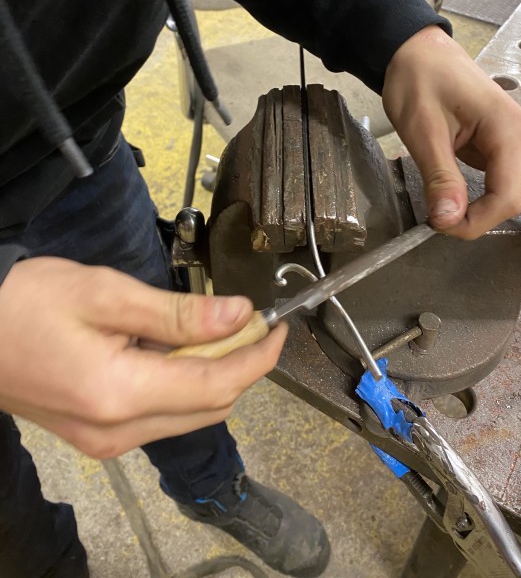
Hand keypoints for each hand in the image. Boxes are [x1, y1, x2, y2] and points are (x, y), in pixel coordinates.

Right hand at [0, 257, 286, 457]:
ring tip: (219, 330)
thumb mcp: (106, 293)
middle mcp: (118, 432)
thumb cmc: (27, 303)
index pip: (217, 383)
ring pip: (190, 415)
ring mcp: (106, 441)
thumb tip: (240, 316)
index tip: (279, 327)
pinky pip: (163, 416)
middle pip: (210, 406)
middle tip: (252, 321)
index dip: (258, 357)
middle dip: (242, 365)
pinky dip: (185, 384)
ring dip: (215, 375)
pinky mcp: (98, 436)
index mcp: (120, 395)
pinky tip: (179, 350)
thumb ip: (177, 312)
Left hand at [382, 26, 520, 290]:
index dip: (478, 221)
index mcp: (506, 131)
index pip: (508, 196)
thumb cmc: (418, 80)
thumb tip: (448, 220)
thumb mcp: (421, 128)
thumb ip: (439, 176)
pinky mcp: (507, 145)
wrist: (416, 51)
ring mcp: (520, 141)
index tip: (443, 225)